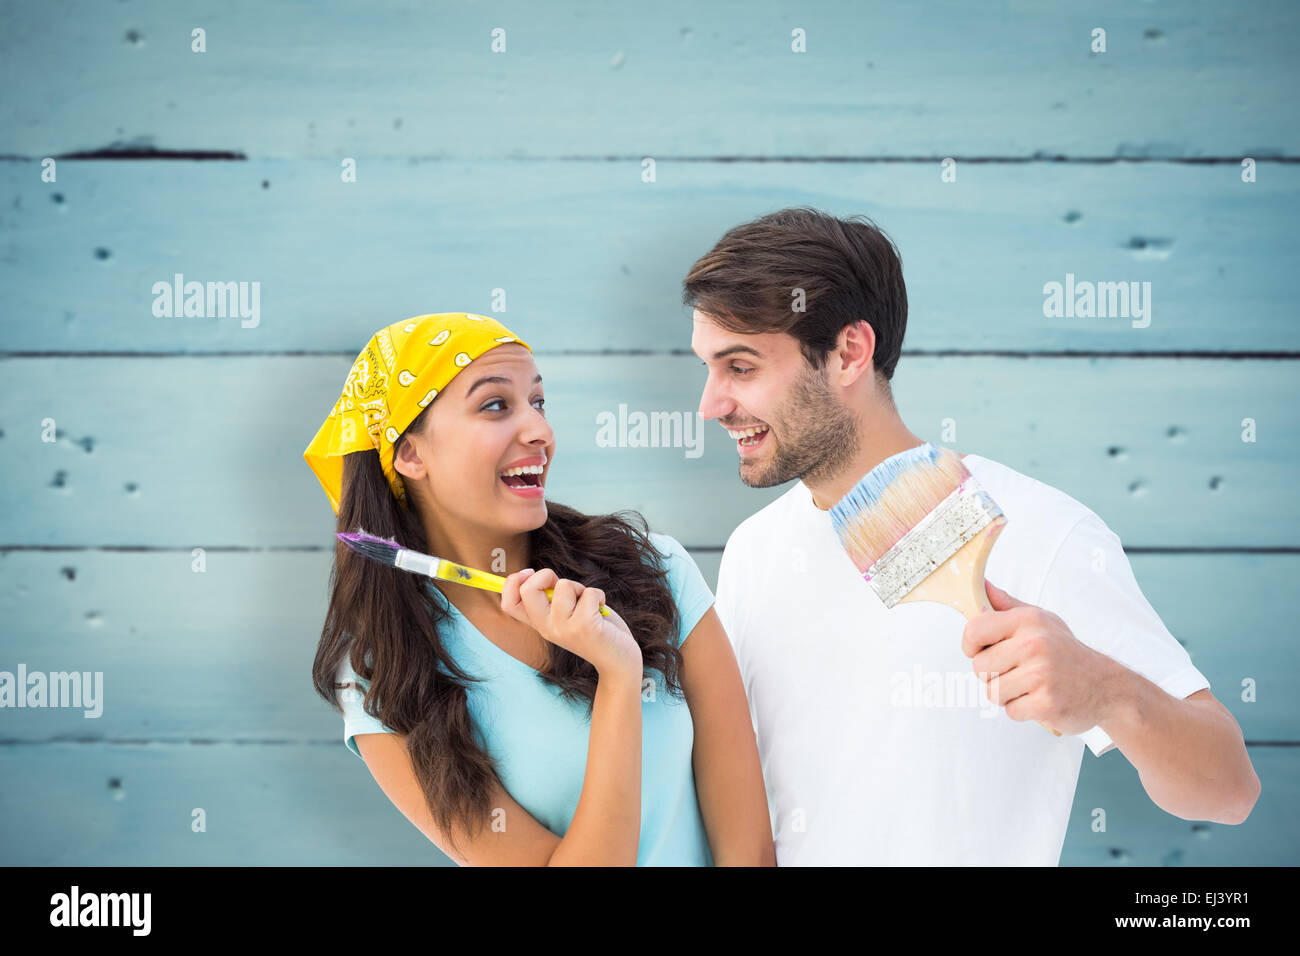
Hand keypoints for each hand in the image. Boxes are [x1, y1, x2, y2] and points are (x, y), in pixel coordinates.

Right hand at [500, 568, 641, 678]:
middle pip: (527, 589)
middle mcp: (547, 628)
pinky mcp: (585, 626)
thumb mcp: (566, 614)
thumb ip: (551, 598)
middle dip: (545, 574)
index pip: (509, 603)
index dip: (512, 582)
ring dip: (581, 588)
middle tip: (563, 586)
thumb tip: (534, 573)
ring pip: (564, 585)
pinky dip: (599, 596)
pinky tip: (601, 612)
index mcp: (539, 624)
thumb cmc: (595, 628)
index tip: (530, 573)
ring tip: (589, 605)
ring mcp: (564, 628)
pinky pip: (589, 592)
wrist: (619, 660)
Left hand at [960, 579, 1122, 735]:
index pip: (974, 631)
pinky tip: (1040, 698)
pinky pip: (1010, 710)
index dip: (970, 645)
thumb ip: (1006, 605)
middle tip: (1017, 671)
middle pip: (979, 667)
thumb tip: (981, 584)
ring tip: (1029, 685)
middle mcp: (1034, 644)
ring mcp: (1041, 674)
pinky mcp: (1046, 703)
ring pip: (992, 692)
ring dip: (1007, 694)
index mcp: (1028, 620)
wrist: (1107, 686)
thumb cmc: (1065, 652)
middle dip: (992, 674)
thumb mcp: (1041, 620)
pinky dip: (1022, 709)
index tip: (981, 651)